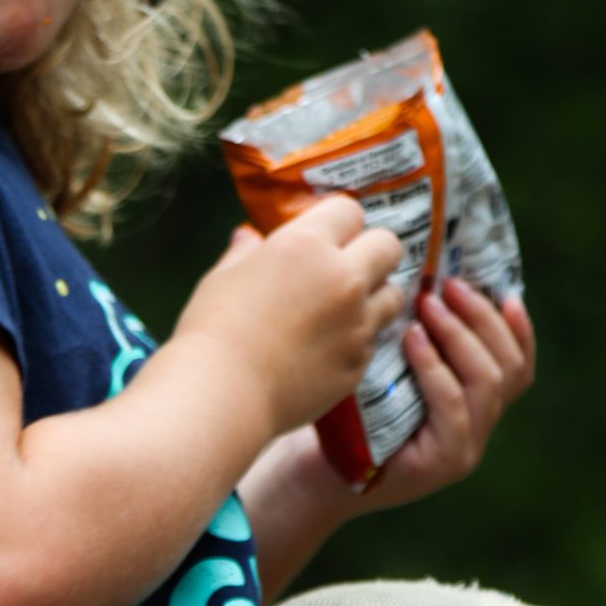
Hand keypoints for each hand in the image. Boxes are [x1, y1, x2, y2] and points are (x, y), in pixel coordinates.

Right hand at [174, 199, 405, 441]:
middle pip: (388, 246)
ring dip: (375, 296)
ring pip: (393, 294)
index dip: (338, 223)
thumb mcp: (223, 277)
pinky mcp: (359, 363)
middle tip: (349, 267)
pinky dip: (358, 339)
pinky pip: (373, 340)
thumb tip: (249, 237)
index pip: (350, 211)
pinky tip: (329, 347)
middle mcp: (343, 278)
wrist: (223, 394)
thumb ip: (245, 252)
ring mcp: (357, 323)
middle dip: (373, 252)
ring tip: (346, 309)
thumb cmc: (212, 329)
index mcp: (307, 245)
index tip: (325, 237)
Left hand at [359, 280, 535, 511]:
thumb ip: (419, 344)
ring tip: (427, 304)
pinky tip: (412, 339)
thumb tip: (428, 281)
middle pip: (509, 368)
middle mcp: (478, 431)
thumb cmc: (347, 416)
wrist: (316, 475)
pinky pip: (451, 405)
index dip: (518, 328)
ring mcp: (464, 451)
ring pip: (487, 383)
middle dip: (482, 319)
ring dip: (459, 335)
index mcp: (475, 409)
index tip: (502, 290)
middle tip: (448, 285)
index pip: (518, 367)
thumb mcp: (389, 374)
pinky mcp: (440, 465)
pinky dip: (434, 367)